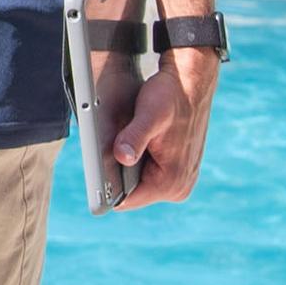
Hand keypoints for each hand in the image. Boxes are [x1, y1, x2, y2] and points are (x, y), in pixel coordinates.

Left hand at [112, 48, 217, 208]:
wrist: (190, 83)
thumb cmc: (170, 97)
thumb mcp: (148, 115)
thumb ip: (134, 138)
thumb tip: (122, 158)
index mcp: (171, 182)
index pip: (127, 201)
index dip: (107, 188)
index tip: (95, 174)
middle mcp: (179, 188)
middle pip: (133, 193)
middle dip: (118, 174)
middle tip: (110, 149)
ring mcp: (181, 181)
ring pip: (139, 183)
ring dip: (129, 166)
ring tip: (123, 143)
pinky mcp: (179, 171)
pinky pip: (149, 174)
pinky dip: (139, 160)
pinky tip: (133, 143)